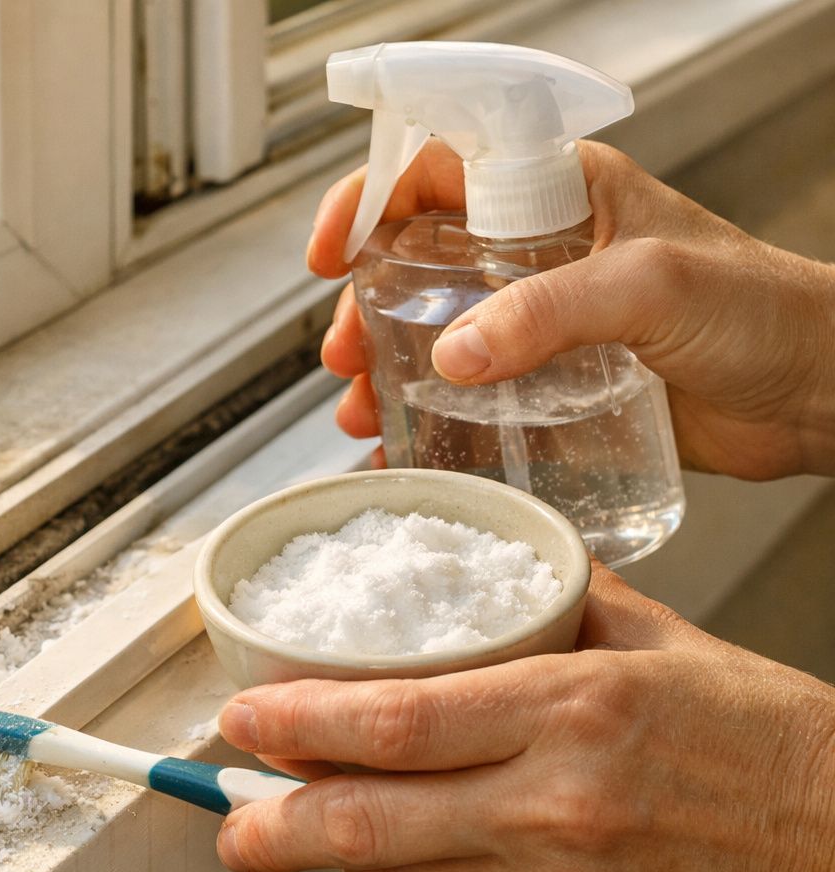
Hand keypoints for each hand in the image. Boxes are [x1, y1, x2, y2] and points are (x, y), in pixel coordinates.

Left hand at [215, 566, 834, 871]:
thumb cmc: (761, 736)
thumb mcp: (656, 640)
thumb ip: (550, 606)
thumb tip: (478, 580)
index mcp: (571, 709)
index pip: (395, 721)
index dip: (299, 724)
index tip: (244, 716)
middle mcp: (556, 806)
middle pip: (369, 824)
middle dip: (273, 824)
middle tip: (225, 815)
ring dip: (331, 859)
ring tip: (297, 828)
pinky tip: (404, 856)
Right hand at [308, 140, 834, 480]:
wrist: (821, 395)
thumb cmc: (763, 310)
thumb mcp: (648, 285)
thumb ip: (550, 311)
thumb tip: (454, 354)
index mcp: (558, 194)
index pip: (440, 171)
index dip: (369, 200)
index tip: (332, 253)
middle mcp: (539, 255)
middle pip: (417, 263)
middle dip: (365, 308)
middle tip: (345, 355)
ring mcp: (543, 324)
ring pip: (435, 336)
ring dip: (386, 372)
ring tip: (361, 410)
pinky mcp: (554, 389)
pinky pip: (473, 402)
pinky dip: (429, 428)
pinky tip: (401, 453)